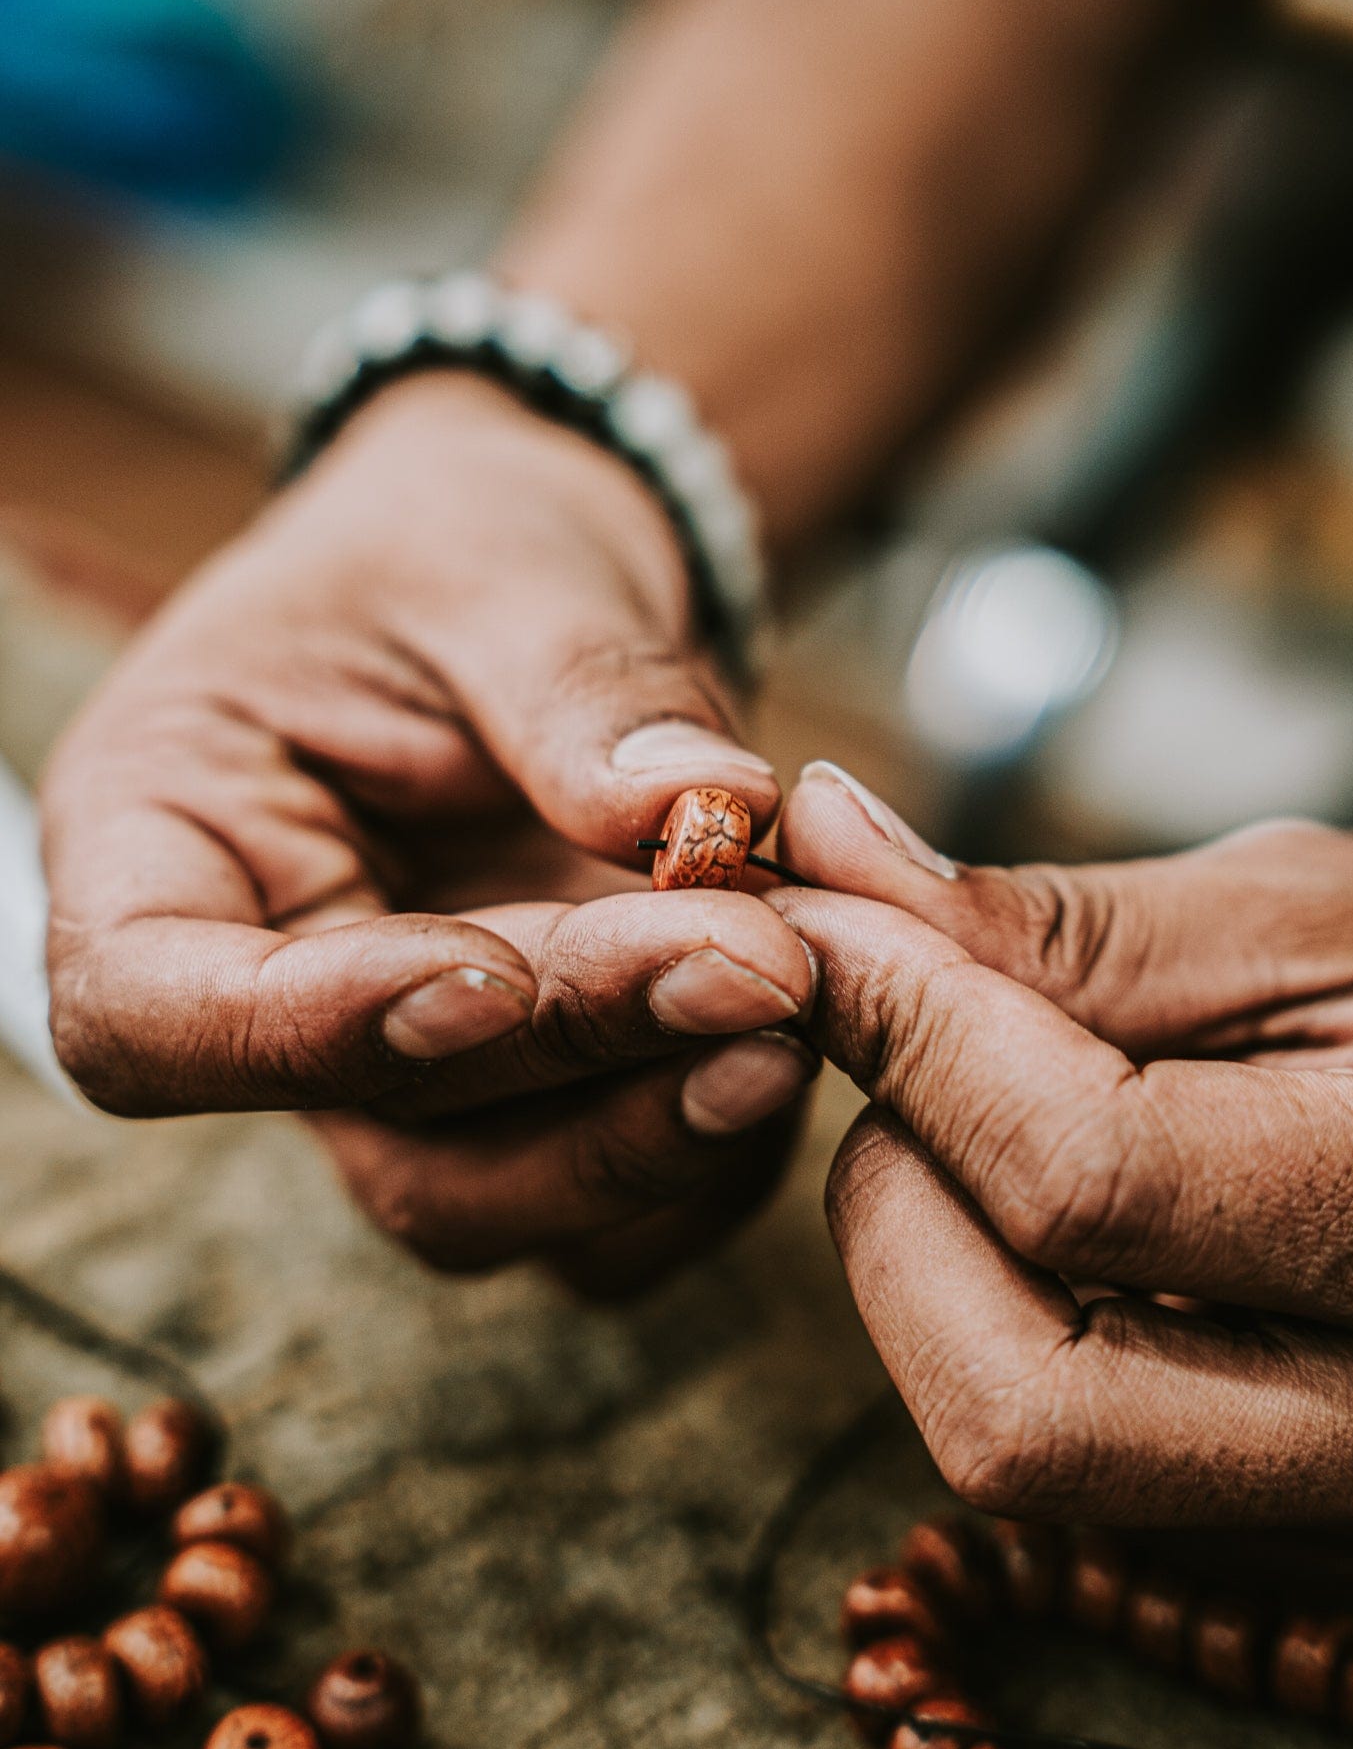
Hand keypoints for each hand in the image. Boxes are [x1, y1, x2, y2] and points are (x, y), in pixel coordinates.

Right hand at [41, 373, 816, 1287]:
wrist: (524, 582)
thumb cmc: (456, 547)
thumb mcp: (500, 564)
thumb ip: (583, 689)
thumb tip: (704, 809)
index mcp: (162, 845)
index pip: (152, 1013)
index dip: (313, 1032)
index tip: (489, 972)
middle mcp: (264, 994)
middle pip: (381, 1132)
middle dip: (579, 1061)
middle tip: (759, 965)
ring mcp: (401, 1071)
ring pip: (501, 1196)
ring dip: (659, 1133)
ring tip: (802, 1002)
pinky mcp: (523, 1103)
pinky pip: (609, 1201)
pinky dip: (710, 1148)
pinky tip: (805, 1034)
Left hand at [772, 761, 1352, 1522]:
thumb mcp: (1300, 922)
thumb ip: (1055, 924)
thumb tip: (819, 847)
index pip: (1077, 1179)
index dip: (910, 1035)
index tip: (825, 930)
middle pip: (1008, 1410)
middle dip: (899, 1203)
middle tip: (916, 1051)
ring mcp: (1313, 1514)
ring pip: (1007, 1448)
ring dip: (926, 1258)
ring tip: (993, 1109)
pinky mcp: (1250, 1532)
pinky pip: (1049, 1453)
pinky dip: (981, 1309)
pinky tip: (1042, 1194)